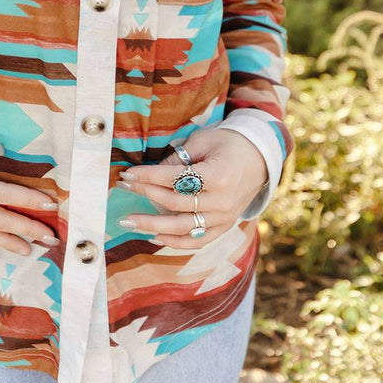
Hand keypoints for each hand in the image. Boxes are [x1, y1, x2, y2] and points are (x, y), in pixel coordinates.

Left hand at [114, 127, 267, 247]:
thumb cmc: (229, 144)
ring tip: (127, 221)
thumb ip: (178, 158)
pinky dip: (174, 241)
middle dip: (144, 195)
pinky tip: (153, 236)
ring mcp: (224, 218)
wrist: (260, 158)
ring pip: (182, 227)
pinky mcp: (224, 226)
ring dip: (151, 225)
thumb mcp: (204, 141)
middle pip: (174, 203)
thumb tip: (151, 173)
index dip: (148, 177)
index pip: (174, 179)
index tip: (127, 174)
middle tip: (122, 189)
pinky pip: (197, 240)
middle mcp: (222, 201)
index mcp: (218, 176)